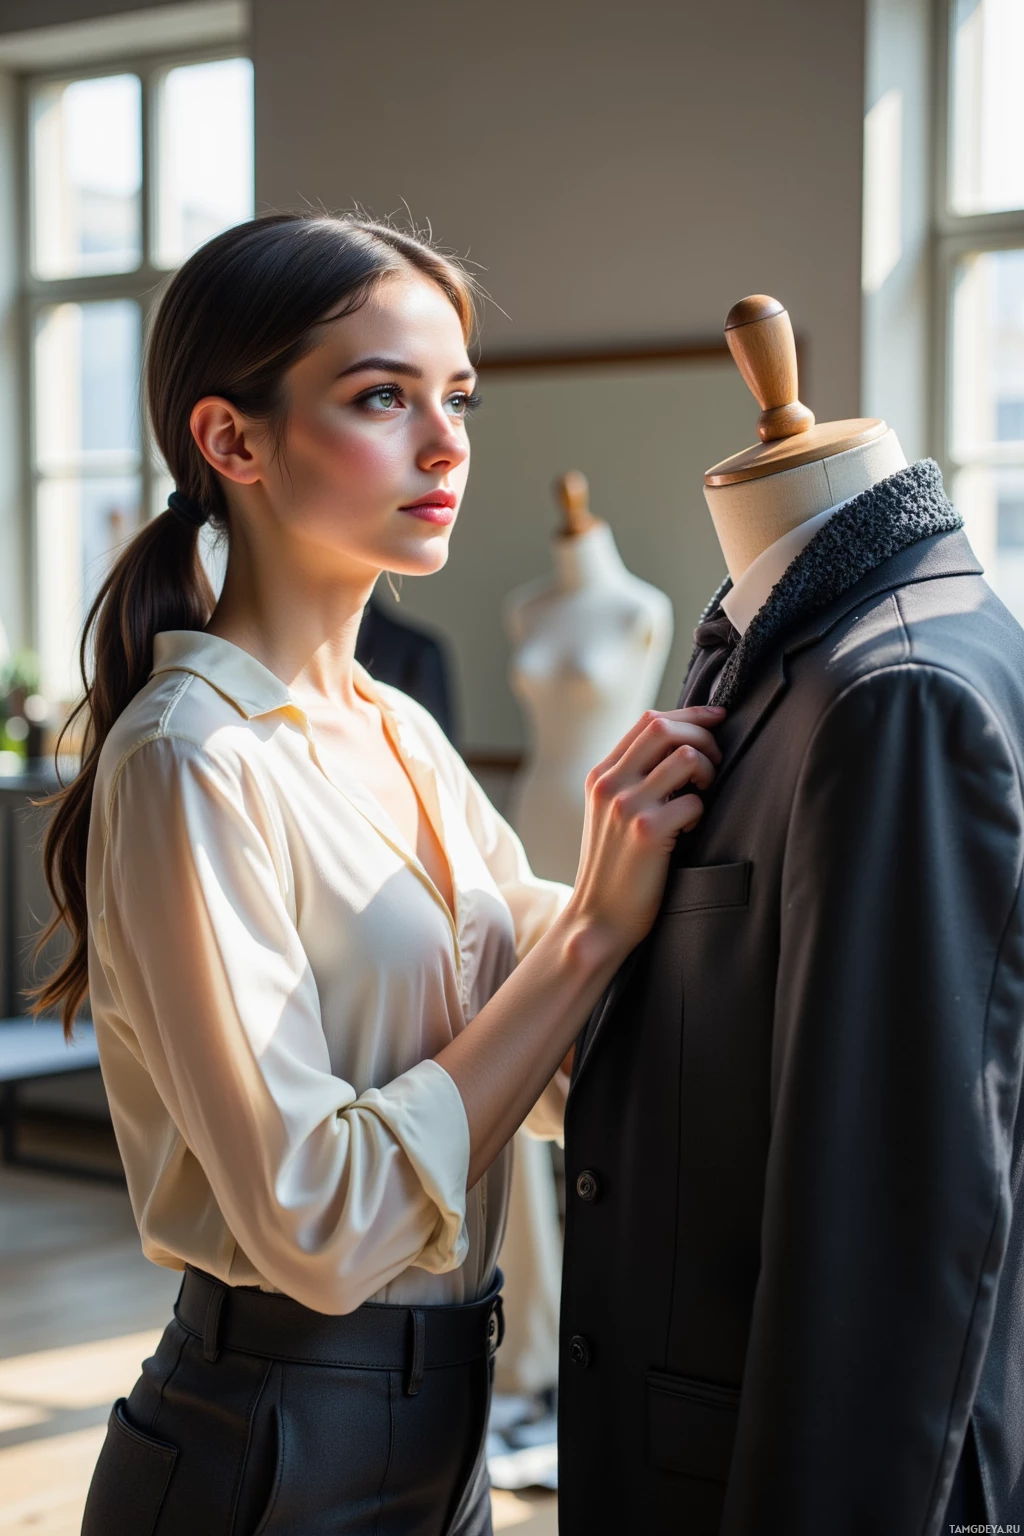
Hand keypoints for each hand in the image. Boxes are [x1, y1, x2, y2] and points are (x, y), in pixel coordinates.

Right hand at [568, 705, 725, 957]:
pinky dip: (702, 812)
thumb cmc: (616, 868)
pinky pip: (694, 801)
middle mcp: (609, 784)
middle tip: (717, 761)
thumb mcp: (611, 814)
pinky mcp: (646, 832)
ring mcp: (626, 806)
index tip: (717, 719)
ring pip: (685, 757)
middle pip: (664, 727)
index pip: (647, 721)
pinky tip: (691, 830)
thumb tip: (681, 746)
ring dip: (707, 771)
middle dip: (703, 735)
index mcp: (601, 775)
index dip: (689, 714)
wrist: (598, 919)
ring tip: (703, 795)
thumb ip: (634, 779)